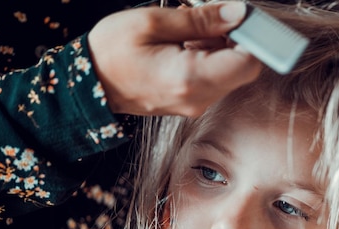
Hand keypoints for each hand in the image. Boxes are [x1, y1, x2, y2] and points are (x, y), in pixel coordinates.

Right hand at [88, 2, 261, 115]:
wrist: (86, 87)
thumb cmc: (111, 53)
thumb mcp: (151, 22)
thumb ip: (200, 19)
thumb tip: (236, 13)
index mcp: (191, 79)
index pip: (248, 63)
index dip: (251, 38)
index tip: (239, 17)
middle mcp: (199, 99)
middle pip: (243, 69)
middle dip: (234, 39)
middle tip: (208, 18)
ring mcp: (196, 104)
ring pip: (230, 73)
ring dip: (220, 47)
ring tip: (187, 32)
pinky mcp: (192, 102)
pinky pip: (215, 78)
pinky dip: (209, 58)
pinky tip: (185, 45)